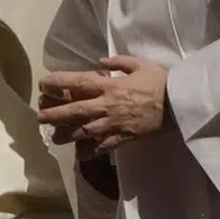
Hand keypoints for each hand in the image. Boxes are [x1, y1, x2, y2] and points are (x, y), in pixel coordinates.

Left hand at [37, 56, 168, 153]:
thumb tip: (99, 63)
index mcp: (109, 86)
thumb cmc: (160, 82)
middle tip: (39, 117)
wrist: (180, 104)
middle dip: (54, 114)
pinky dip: (91, 151)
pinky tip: (81, 155)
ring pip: (84, 131)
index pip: (77, 83)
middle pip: (74, 110)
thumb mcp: (139, 64)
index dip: (58, 83)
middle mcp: (107, 105)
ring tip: (55, 138)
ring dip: (67, 135)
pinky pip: (104, 146)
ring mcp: (114, 123)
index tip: (44, 84)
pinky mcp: (124, 137)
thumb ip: (118, 62)